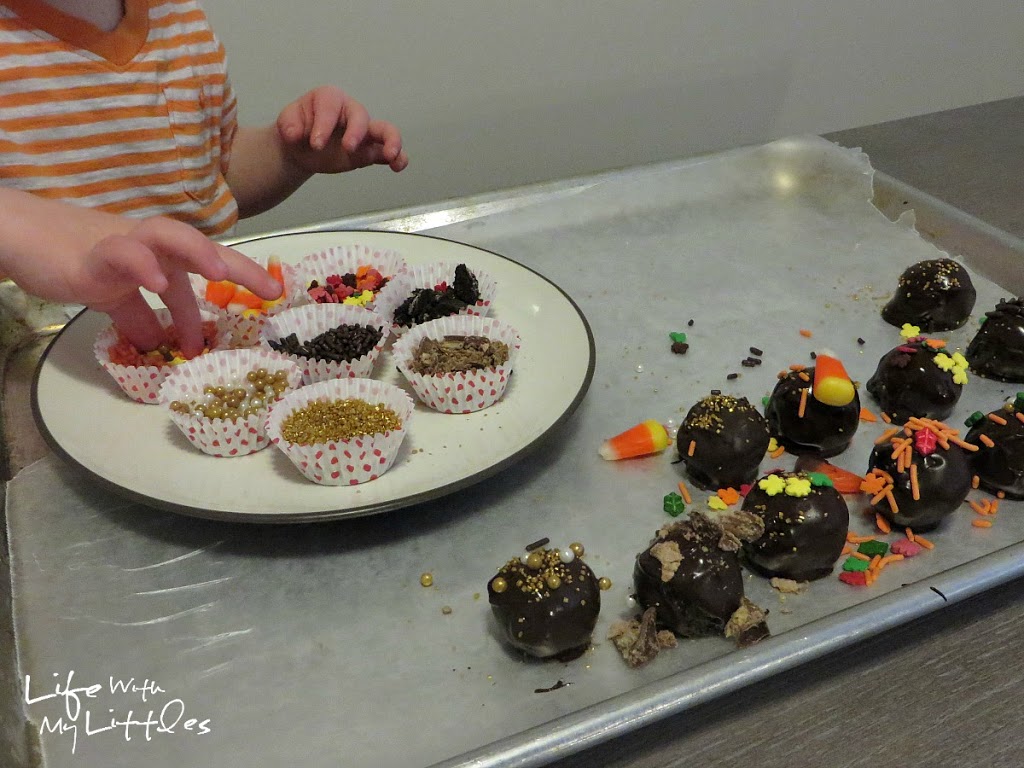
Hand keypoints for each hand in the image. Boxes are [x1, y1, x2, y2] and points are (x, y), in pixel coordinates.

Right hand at [72, 218, 281, 356]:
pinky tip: (157, 283)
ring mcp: (123, 245)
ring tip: (219, 271)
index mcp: (159, 257)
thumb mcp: (115, 298)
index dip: (239, 283)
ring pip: (166, 235)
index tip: (272, 301)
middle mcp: (149, 246)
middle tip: (271, 290)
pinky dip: (141, 265)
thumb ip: (139, 319)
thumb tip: (159, 347)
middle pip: (201, 248)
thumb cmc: (72, 260)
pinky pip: (121, 254)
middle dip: (239, 266)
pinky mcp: (93, 255)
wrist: (22, 239)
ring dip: (196, 250)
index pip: (205, 269)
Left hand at [276, 86, 407, 174]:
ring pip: (384, 131)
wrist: (301, 146)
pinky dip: (397, 158)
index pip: (331, 106)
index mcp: (329, 99)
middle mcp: (350, 112)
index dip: (324, 124)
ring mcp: (363, 133)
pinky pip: (386, 152)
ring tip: (390, 156)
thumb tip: (295, 134)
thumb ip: (288, 124)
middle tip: (347, 148)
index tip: (315, 143)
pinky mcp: (369, 151)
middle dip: (356, 132)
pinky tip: (398, 166)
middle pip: (360, 116)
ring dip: (391, 141)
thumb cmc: (297, 127)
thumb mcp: (286, 122)